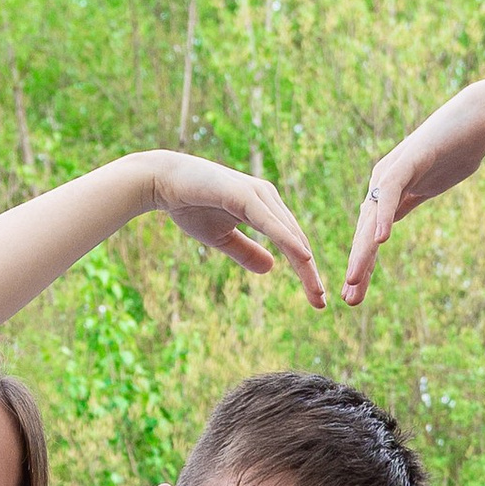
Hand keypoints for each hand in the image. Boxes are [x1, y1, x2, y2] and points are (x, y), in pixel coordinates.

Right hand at [148, 156, 325, 305]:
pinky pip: (272, 223)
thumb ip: (246, 252)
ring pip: (289, 234)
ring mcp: (258, 194)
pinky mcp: (246, 194)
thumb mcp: (221, 238)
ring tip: (316, 289)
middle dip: (310, 274)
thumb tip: (271, 268)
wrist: (163, 182)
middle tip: (321, 303)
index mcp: (265, 209)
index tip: (316, 299)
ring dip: (304, 264)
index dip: (305, 272)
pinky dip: (288, 241)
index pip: (292, 244)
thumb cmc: (191, 206)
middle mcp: (267, 198)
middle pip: (297, 241)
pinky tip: (303, 258)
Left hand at [345, 86, 484, 302]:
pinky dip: (385, 216)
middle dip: (358, 267)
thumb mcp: (429, 186)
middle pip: (365, 231)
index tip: (356, 295)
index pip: (371, 235)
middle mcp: (383, 182)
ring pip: (372, 216)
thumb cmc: (457, 149)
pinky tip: (383, 240)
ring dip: (363, 249)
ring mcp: (393, 170)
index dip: (364, 265)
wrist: (479, 116)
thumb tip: (392, 221)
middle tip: (350, 300)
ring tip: (354, 279)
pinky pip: (392, 192)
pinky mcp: (410, 160)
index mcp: (388, 192)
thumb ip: (409, 202)